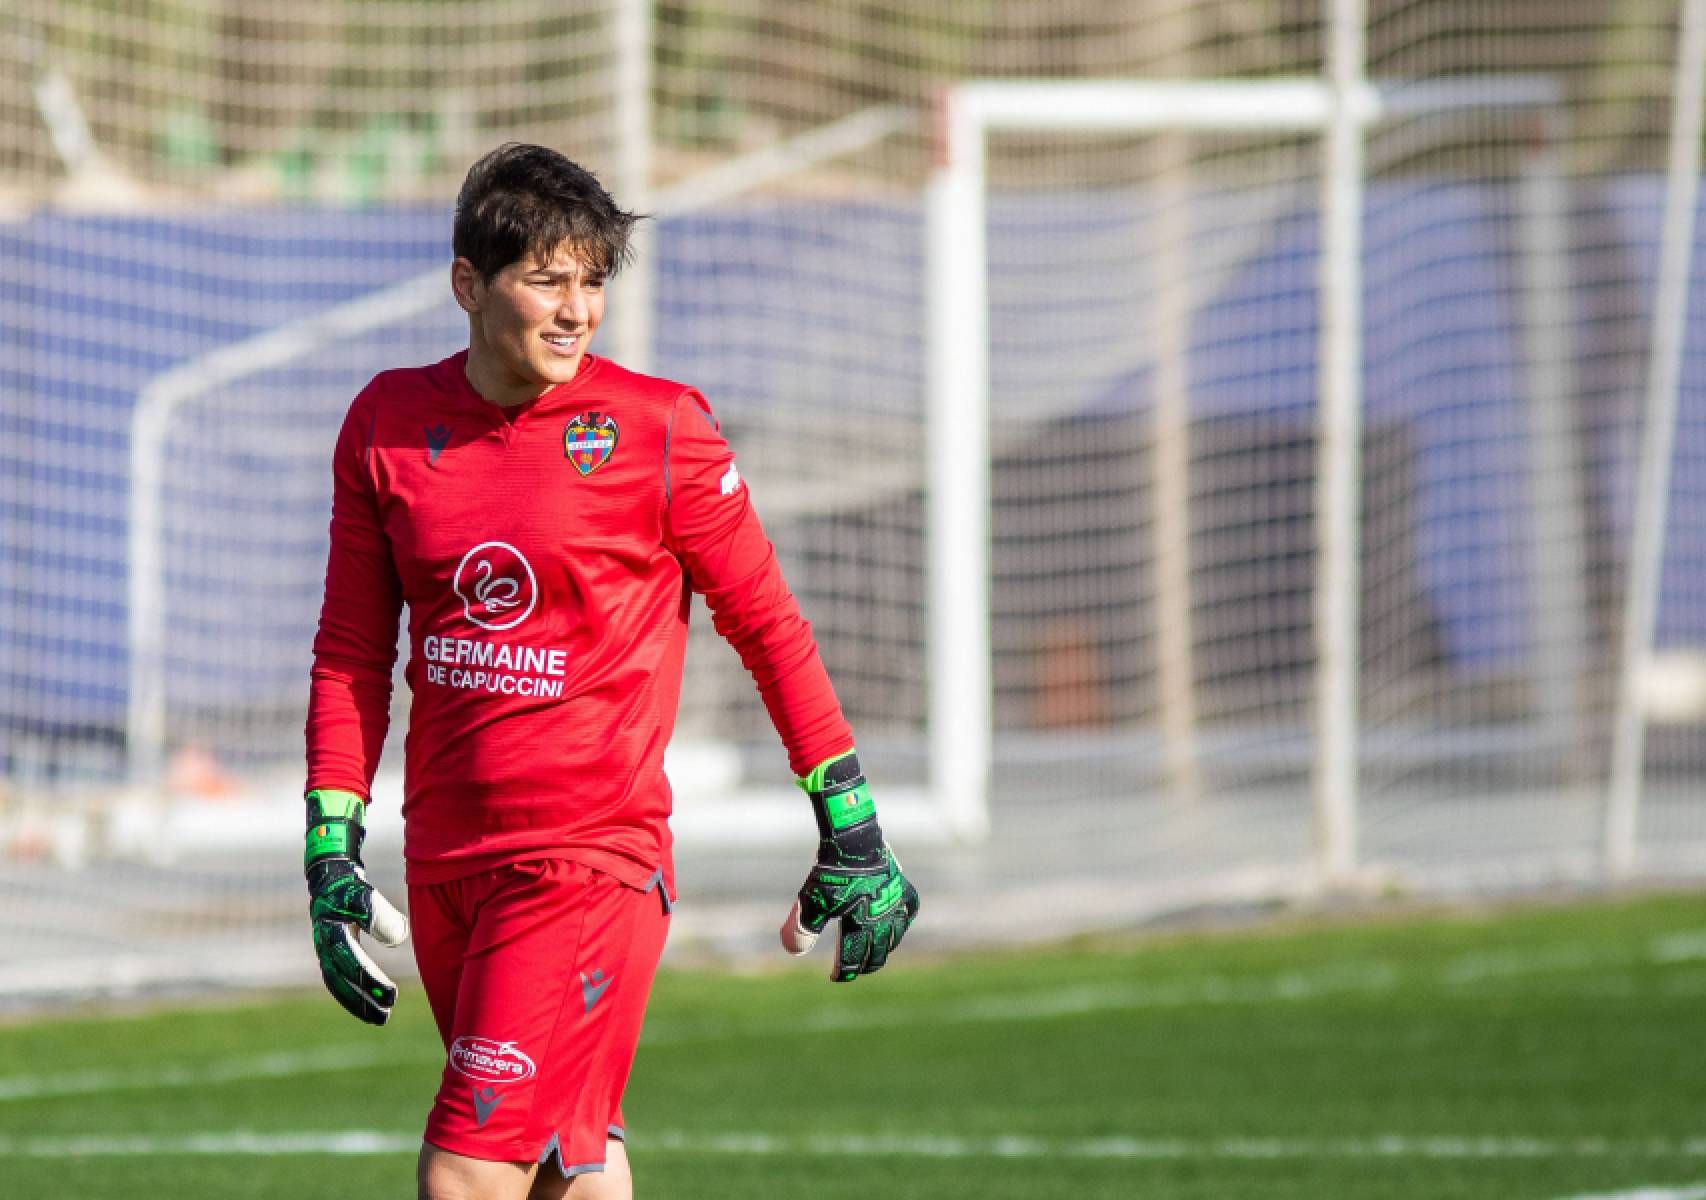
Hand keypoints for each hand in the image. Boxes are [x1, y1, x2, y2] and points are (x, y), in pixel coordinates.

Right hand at [305, 789, 408, 1024]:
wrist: (328, 877)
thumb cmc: (349, 884)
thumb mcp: (364, 894)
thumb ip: (378, 915)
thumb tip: (396, 940)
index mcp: (330, 928)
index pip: (349, 957)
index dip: (368, 974)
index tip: (390, 986)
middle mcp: (323, 942)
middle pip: (340, 976)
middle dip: (362, 995)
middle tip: (388, 1010)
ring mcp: (325, 950)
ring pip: (338, 982)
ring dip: (358, 1001)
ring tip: (382, 1017)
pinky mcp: (331, 954)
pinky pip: (339, 981)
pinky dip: (354, 995)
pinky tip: (372, 1007)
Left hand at [779, 751, 920, 981]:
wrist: (854, 839)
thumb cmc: (832, 871)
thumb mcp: (811, 901)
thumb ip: (802, 929)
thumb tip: (794, 951)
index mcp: (861, 926)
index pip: (854, 959)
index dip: (844, 972)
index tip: (836, 977)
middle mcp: (883, 919)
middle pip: (878, 952)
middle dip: (866, 965)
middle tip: (857, 969)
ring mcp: (895, 902)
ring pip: (896, 935)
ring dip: (886, 947)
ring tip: (878, 951)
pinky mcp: (901, 885)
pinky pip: (909, 908)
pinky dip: (905, 919)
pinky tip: (900, 922)